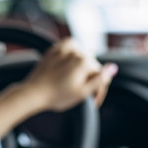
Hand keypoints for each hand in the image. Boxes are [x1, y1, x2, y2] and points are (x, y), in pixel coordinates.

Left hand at [0, 38, 116, 137]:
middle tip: (83, 95)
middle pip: (92, 66)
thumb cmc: (57, 96)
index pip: (101, 76)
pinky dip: (73, 51)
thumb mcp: (83, 92)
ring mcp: (64, 50)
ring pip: (82, 55)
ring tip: (76, 81)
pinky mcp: (54, 50)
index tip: (93, 102)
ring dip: (83, 66)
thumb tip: (113, 67)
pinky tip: (72, 60)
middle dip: (90, 80)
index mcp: (85, 62)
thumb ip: (100, 79)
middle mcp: (76, 52)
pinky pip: (69, 45)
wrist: (34, 93)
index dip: (100, 91)